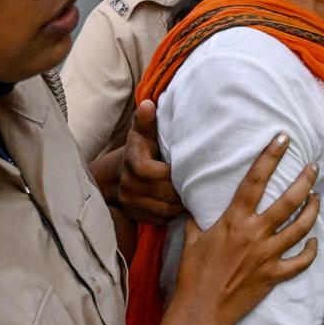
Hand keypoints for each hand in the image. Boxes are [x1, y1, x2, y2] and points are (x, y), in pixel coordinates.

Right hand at [118, 100, 185, 223]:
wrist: (122, 171)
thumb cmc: (142, 147)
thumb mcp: (143, 132)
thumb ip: (147, 121)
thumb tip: (148, 104)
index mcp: (132, 160)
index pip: (147, 171)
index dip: (168, 174)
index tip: (186, 170)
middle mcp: (127, 184)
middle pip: (158, 193)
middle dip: (180, 192)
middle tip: (201, 187)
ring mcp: (130, 202)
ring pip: (161, 210)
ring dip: (180, 206)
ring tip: (197, 198)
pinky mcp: (135, 215)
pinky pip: (159, 220)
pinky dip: (174, 215)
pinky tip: (186, 207)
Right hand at [173, 133, 319, 324]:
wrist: (200, 311)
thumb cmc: (192, 275)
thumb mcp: (192, 240)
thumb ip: (198, 219)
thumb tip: (195, 207)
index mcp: (233, 220)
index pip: (255, 180)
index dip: (270, 157)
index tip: (282, 139)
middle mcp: (254, 234)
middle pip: (289, 201)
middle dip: (305, 180)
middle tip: (313, 167)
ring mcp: (267, 256)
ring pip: (301, 227)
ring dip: (313, 211)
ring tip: (317, 198)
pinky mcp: (274, 276)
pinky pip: (301, 262)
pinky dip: (310, 251)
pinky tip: (313, 242)